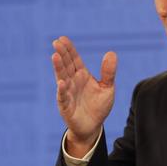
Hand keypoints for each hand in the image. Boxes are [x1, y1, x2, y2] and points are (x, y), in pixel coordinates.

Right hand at [51, 36, 116, 156]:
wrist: (93, 126)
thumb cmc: (98, 106)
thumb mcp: (107, 87)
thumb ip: (108, 72)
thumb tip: (111, 53)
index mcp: (82, 75)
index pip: (74, 59)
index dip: (69, 49)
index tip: (63, 39)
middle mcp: (72, 82)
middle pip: (66, 65)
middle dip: (62, 54)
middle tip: (57, 43)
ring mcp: (68, 93)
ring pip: (62, 78)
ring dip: (58, 68)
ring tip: (55, 56)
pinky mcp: (66, 107)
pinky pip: (63, 97)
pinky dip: (62, 90)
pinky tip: (62, 83)